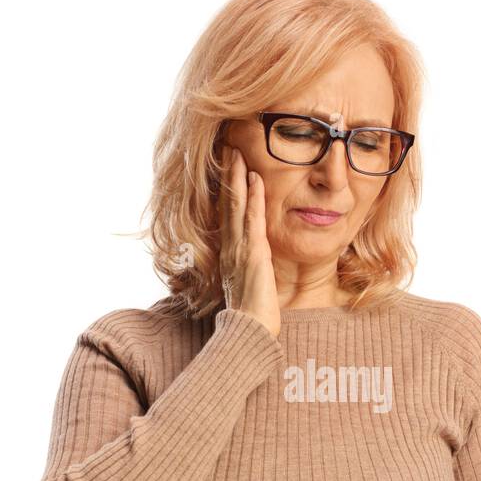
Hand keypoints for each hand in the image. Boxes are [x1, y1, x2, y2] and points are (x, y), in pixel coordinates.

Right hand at [217, 146, 280, 337]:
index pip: (226, 215)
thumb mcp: (247, 288)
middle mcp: (230, 248)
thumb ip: (246, 272)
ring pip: (236, 206)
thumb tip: (249, 265)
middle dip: (228, 174)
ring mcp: (239, 249)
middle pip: (227, 203)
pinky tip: (254, 178)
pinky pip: (252, 219)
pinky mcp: (253, 254)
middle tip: (228, 147)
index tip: (228, 168)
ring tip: (237, 152)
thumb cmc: (251, 316)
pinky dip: (252, 197)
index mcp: (229, 254)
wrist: (249, 332)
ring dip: (237, 177)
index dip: (226, 190)